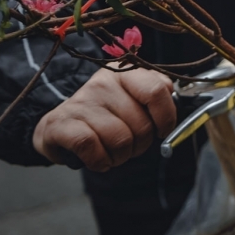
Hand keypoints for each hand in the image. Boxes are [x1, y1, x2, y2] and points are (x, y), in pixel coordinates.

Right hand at [32, 66, 175, 171]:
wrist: (60, 126)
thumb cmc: (105, 115)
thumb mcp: (132, 98)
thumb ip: (156, 95)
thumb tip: (175, 100)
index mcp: (125, 73)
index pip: (157, 91)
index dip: (166, 117)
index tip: (162, 130)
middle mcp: (102, 83)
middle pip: (142, 124)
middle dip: (141, 145)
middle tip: (130, 147)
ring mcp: (80, 102)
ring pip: (121, 140)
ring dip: (121, 156)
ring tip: (113, 153)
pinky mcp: (60, 123)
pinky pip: (92, 148)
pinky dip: (100, 161)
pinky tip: (98, 159)